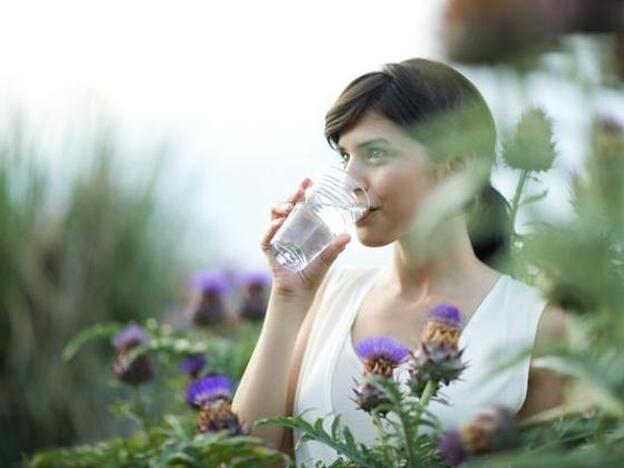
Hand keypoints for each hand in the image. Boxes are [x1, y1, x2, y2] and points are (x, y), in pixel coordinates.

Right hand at [260, 177, 350, 296]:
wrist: (300, 292)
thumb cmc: (313, 273)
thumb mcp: (327, 258)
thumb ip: (335, 248)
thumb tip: (348, 236)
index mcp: (301, 226)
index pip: (299, 203)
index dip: (302, 191)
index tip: (309, 181)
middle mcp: (287, 228)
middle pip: (286, 205)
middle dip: (292, 195)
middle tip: (301, 190)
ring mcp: (276, 237)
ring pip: (274, 215)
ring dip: (281, 207)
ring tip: (290, 207)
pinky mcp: (269, 249)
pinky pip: (266, 237)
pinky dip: (271, 229)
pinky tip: (278, 223)